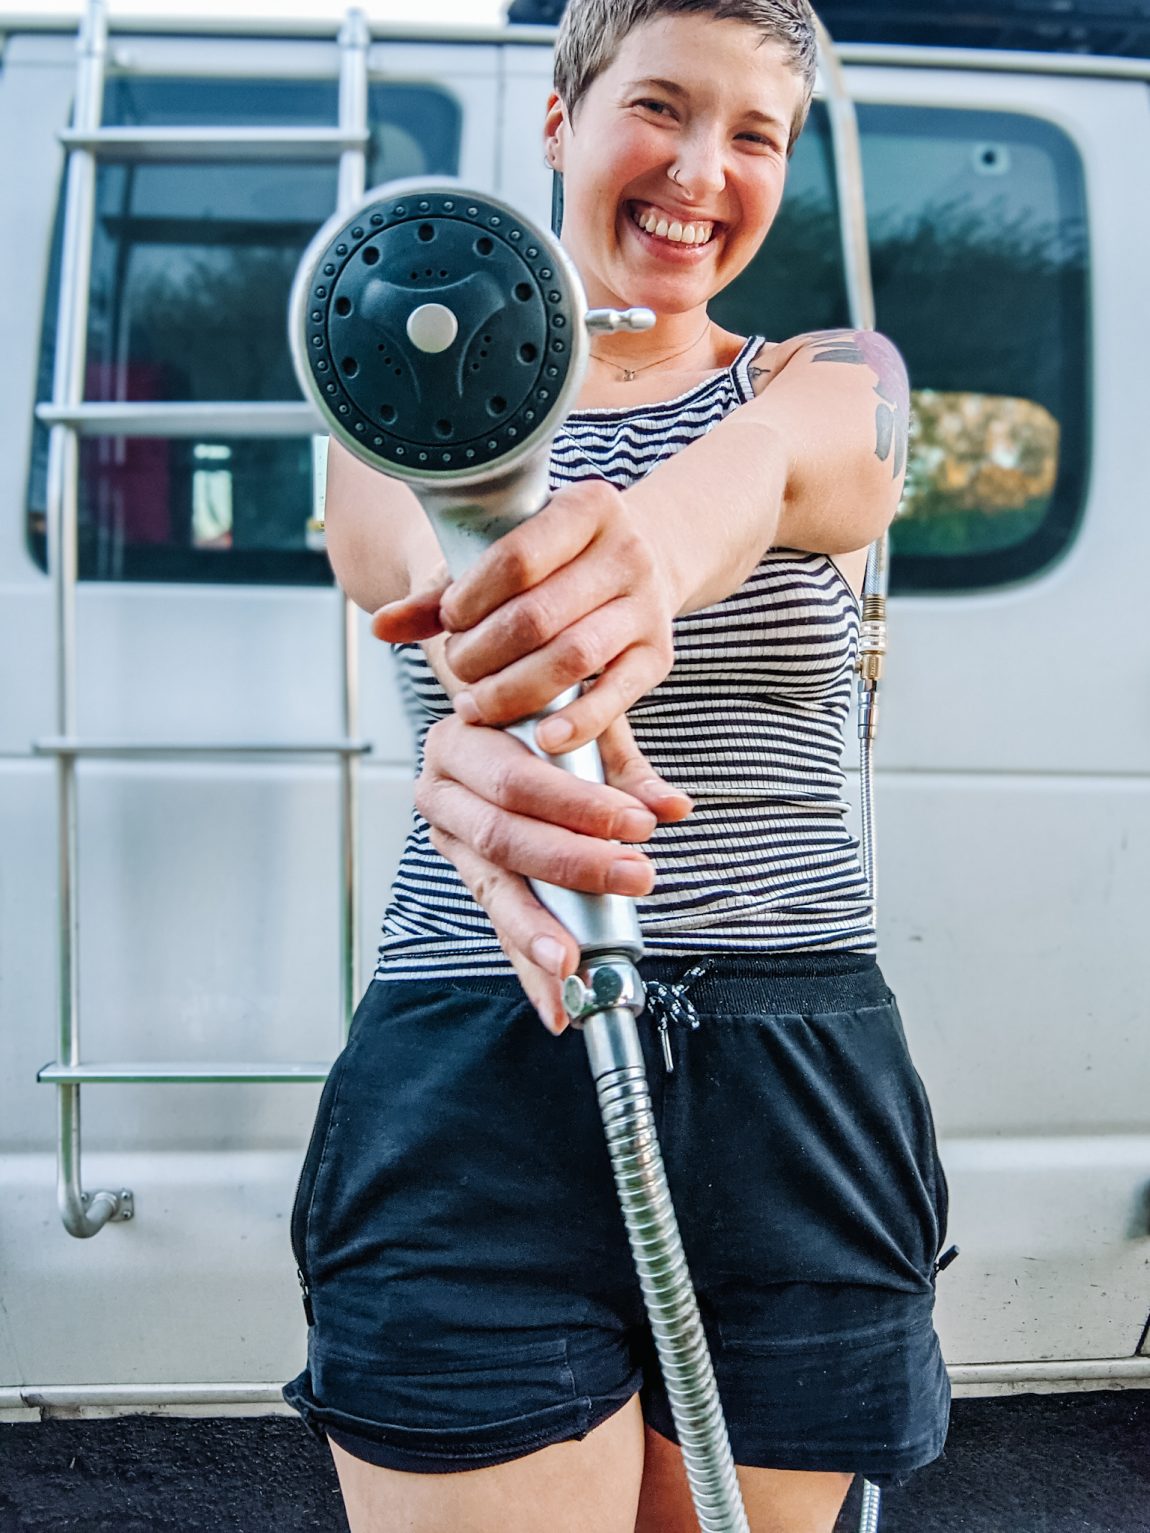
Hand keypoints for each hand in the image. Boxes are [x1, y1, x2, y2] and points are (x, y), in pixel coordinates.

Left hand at [372, 480, 678, 754]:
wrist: (640, 560)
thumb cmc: (555, 562)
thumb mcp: (503, 557)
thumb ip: (442, 592)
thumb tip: (382, 626)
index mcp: (587, 506)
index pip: (517, 557)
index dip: (472, 599)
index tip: (451, 620)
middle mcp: (626, 551)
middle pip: (539, 616)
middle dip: (484, 653)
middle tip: (459, 668)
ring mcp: (647, 605)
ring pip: (573, 658)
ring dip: (515, 690)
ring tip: (479, 704)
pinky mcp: (658, 655)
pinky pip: (616, 696)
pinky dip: (576, 721)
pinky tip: (542, 736)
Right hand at [415, 711, 691, 1031]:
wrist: (495, 719)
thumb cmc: (540, 720)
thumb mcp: (581, 726)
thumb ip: (626, 769)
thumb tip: (672, 806)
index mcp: (460, 742)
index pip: (515, 780)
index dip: (575, 805)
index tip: (636, 822)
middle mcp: (441, 793)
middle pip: (502, 837)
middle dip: (572, 865)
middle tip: (634, 876)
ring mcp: (449, 840)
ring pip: (492, 889)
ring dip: (539, 929)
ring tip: (575, 963)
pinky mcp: (468, 879)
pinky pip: (498, 925)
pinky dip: (529, 966)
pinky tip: (556, 1003)